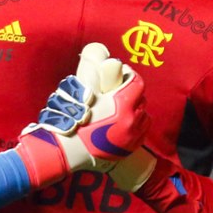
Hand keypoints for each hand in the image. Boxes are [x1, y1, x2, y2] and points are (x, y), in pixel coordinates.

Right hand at [17, 43, 148, 187]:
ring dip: (135, 109)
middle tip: (119, 91)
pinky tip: (124, 124)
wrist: (69, 151)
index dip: (129, 74)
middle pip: (141, 98)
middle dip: (132, 92)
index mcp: (121, 103)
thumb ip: (94, 77)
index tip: (122, 73)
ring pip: (143, 114)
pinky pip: (142, 130)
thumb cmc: (72, 121)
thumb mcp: (83, 93)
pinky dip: (136, 124)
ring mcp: (133, 135)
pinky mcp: (131, 147)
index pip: (136, 82)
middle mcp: (131, 119)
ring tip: (122, 109)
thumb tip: (104, 61)